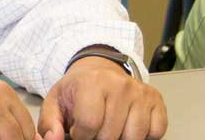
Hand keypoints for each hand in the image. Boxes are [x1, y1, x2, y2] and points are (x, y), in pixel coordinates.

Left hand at [38, 57, 165, 139]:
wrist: (98, 71)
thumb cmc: (77, 90)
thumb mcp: (55, 103)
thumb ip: (49, 124)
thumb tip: (54, 139)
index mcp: (92, 82)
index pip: (90, 125)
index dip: (82, 136)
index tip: (79, 131)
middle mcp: (120, 85)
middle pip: (112, 134)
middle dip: (99, 139)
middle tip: (94, 130)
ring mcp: (141, 92)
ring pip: (135, 136)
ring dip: (120, 139)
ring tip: (109, 129)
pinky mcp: (156, 100)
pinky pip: (156, 132)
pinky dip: (143, 136)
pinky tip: (127, 126)